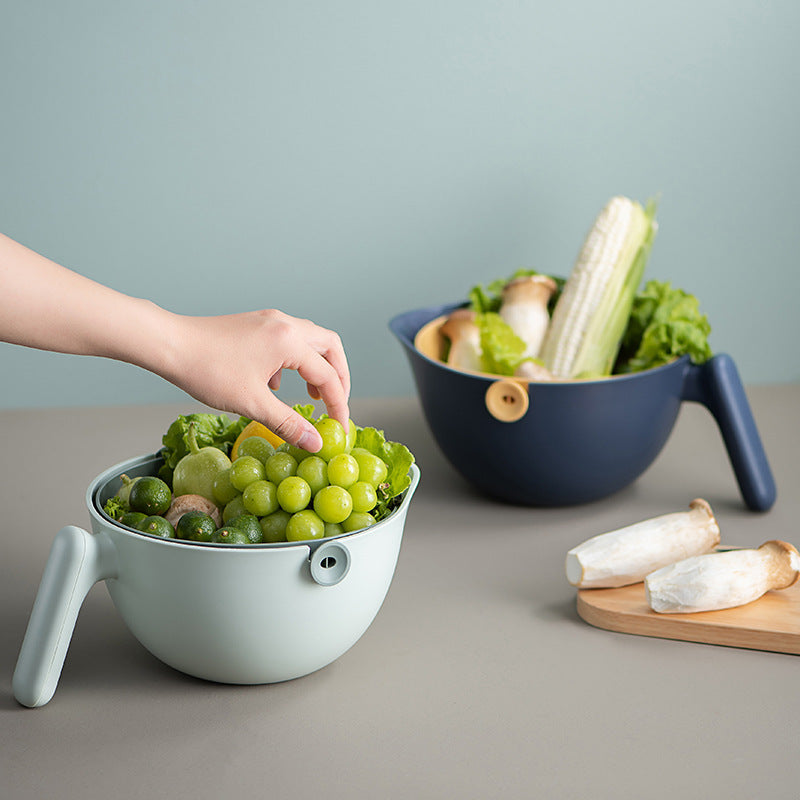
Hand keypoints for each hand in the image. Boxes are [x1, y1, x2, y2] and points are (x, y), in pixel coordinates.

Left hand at [161, 309, 349, 451]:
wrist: (169, 344)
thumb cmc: (208, 371)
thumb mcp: (252, 403)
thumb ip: (289, 424)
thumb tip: (315, 443)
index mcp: (290, 341)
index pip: (328, 376)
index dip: (339, 405)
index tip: (339, 428)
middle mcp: (285, 324)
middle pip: (330, 347)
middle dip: (338, 377)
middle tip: (336, 402)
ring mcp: (270, 320)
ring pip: (310, 340)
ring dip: (318, 367)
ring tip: (312, 394)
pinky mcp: (256, 323)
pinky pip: (288, 339)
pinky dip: (294, 361)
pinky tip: (276, 383)